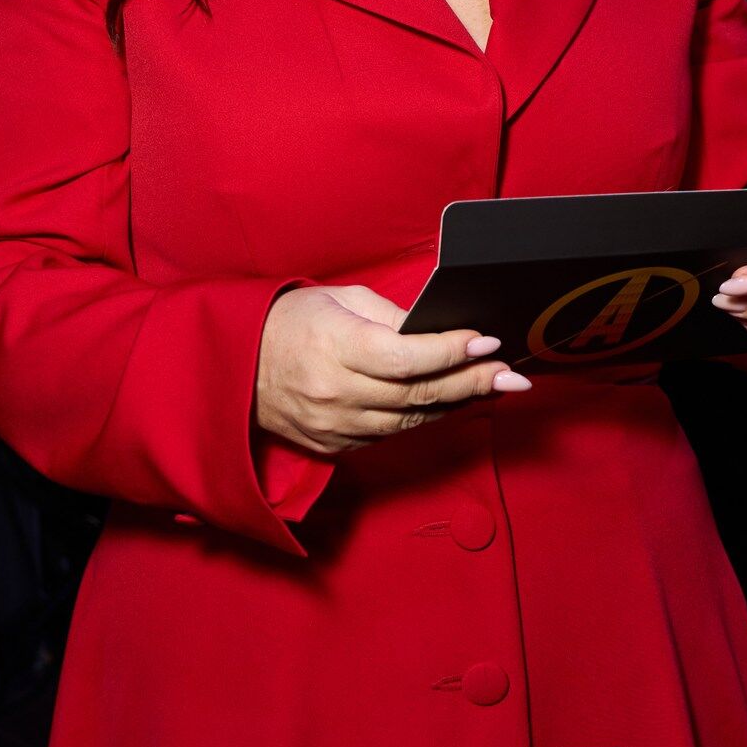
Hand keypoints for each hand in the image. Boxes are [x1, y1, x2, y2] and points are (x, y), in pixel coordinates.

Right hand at [255, 282, 530, 458]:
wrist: (235, 368)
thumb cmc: (288, 322)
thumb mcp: (338, 300)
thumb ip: (390, 318)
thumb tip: (437, 331)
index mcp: (335, 347)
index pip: (408, 357)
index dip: (452, 352)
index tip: (486, 342)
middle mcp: (336, 392)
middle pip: (418, 393)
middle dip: (471, 383)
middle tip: (511, 375)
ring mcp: (335, 425)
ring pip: (411, 419)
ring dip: (456, 404)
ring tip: (493, 388)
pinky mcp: (334, 446)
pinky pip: (391, 434)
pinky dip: (423, 417)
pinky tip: (450, 404)